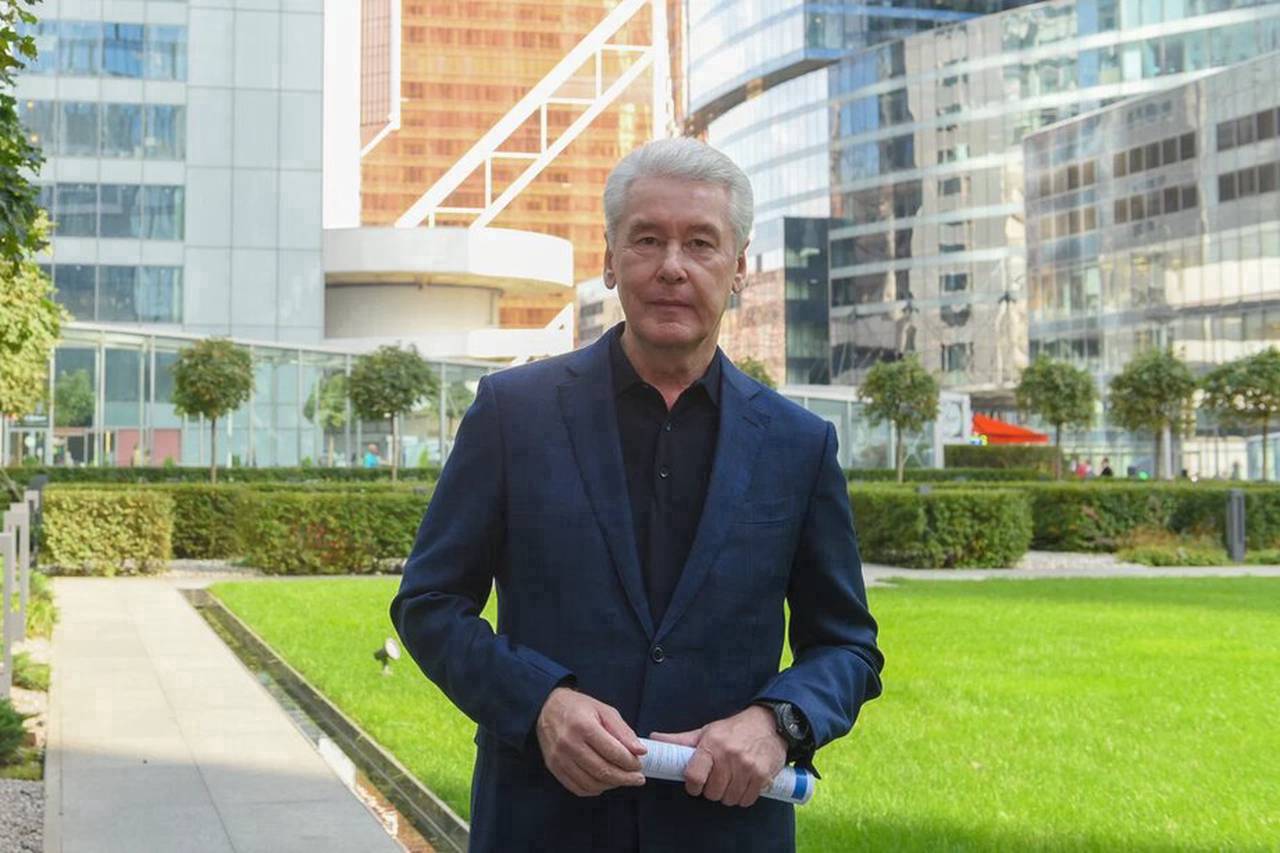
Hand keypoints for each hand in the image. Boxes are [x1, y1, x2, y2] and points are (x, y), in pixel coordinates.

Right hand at [536, 687, 646, 796]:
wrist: (547, 708)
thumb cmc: (579, 708)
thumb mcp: (604, 710)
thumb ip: (623, 731)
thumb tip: (640, 751)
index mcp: (583, 726)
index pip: (613, 752)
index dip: (630, 762)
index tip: (639, 765)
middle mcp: (569, 744)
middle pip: (602, 770)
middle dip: (625, 778)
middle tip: (638, 779)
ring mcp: (559, 758)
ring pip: (591, 783)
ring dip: (611, 785)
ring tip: (622, 779)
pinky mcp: (554, 768)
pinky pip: (577, 788)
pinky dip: (594, 789)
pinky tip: (604, 782)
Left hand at [649, 705, 785, 807]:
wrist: (769, 724)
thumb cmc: (733, 729)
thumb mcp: (706, 731)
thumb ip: (680, 741)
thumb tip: (654, 739)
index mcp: (711, 745)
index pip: (694, 776)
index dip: (693, 785)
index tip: (696, 783)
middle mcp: (729, 757)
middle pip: (712, 793)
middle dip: (712, 790)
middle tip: (716, 779)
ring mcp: (747, 767)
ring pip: (729, 799)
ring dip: (728, 794)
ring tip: (730, 780)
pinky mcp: (762, 777)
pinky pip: (746, 800)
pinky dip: (742, 797)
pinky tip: (743, 784)